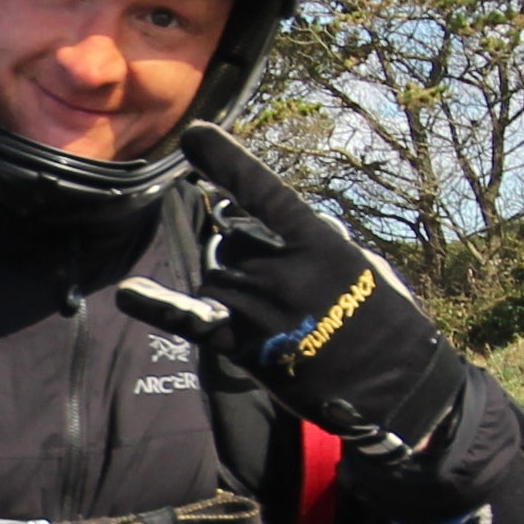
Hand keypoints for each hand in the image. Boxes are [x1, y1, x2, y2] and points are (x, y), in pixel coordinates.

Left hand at [117, 127, 474, 466]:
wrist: (396, 389)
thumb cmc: (386, 320)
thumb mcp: (363, 264)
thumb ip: (315, 239)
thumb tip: (274, 223)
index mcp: (318, 244)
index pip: (263, 192)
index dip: (227, 161)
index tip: (196, 133)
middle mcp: (282, 271)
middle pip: (231, 242)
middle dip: (244, 253)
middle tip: (279, 284)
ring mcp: (260, 310)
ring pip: (215, 275)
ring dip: (231, 283)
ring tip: (271, 312)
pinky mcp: (246, 349)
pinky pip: (191, 321)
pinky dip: (158, 306)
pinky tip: (128, 292)